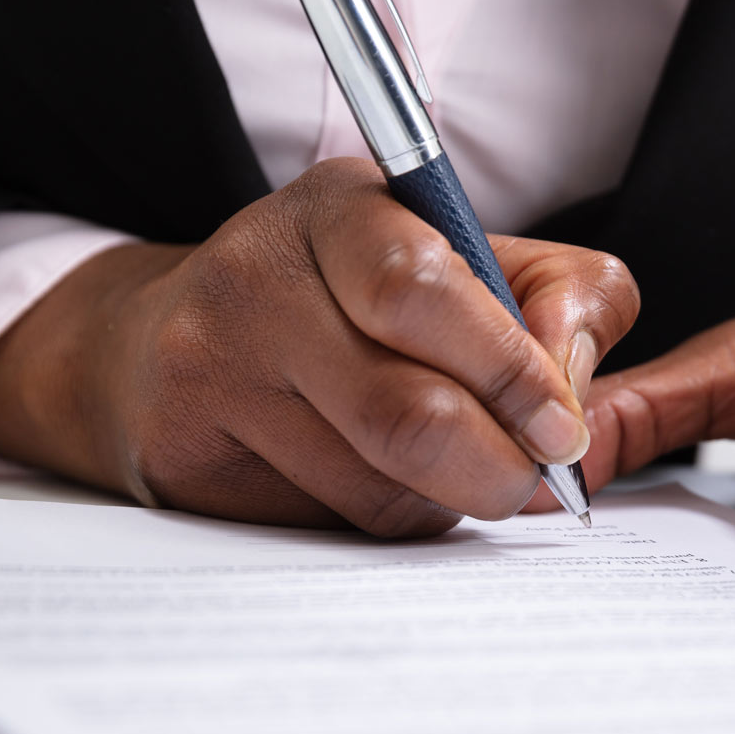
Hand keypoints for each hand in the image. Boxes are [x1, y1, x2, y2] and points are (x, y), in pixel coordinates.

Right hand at [0, 158, 638, 534]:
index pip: (420, 291)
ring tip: (446, 465)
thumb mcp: (474, 255)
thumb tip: (574, 390)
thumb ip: (567, 296)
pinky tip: (373, 478)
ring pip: (373, 488)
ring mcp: (206, 370)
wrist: (161, 342)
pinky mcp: (183, 456)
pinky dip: (380, 520)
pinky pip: (324, 525)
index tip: (562, 428)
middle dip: (497, 466)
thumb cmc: (356, 299)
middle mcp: (255, 279)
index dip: (509, 373)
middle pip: (405, 415)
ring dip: (442, 499)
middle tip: (528, 476)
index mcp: (339, 208)